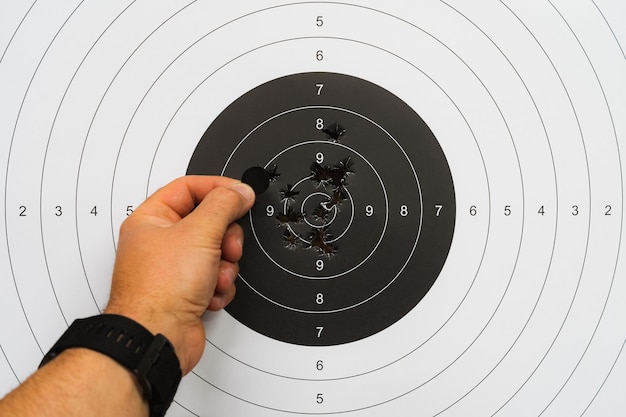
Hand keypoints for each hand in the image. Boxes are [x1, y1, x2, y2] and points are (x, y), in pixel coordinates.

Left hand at [104, 176, 254, 373]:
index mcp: (152, 219)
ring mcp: (174, 268)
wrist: (157, 337)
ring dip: (224, 266)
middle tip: (225, 247)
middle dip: (225, 237)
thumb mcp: (199, 233)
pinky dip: (219, 287)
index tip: (242, 195)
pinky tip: (208, 295)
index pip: (189, 188)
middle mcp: (160, 242)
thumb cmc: (160, 289)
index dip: (218, 188)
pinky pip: (216, 277)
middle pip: (208, 222)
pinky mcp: (186, 291)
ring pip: (216, 252)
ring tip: (213, 277)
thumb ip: (224, 205)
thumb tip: (239, 191)